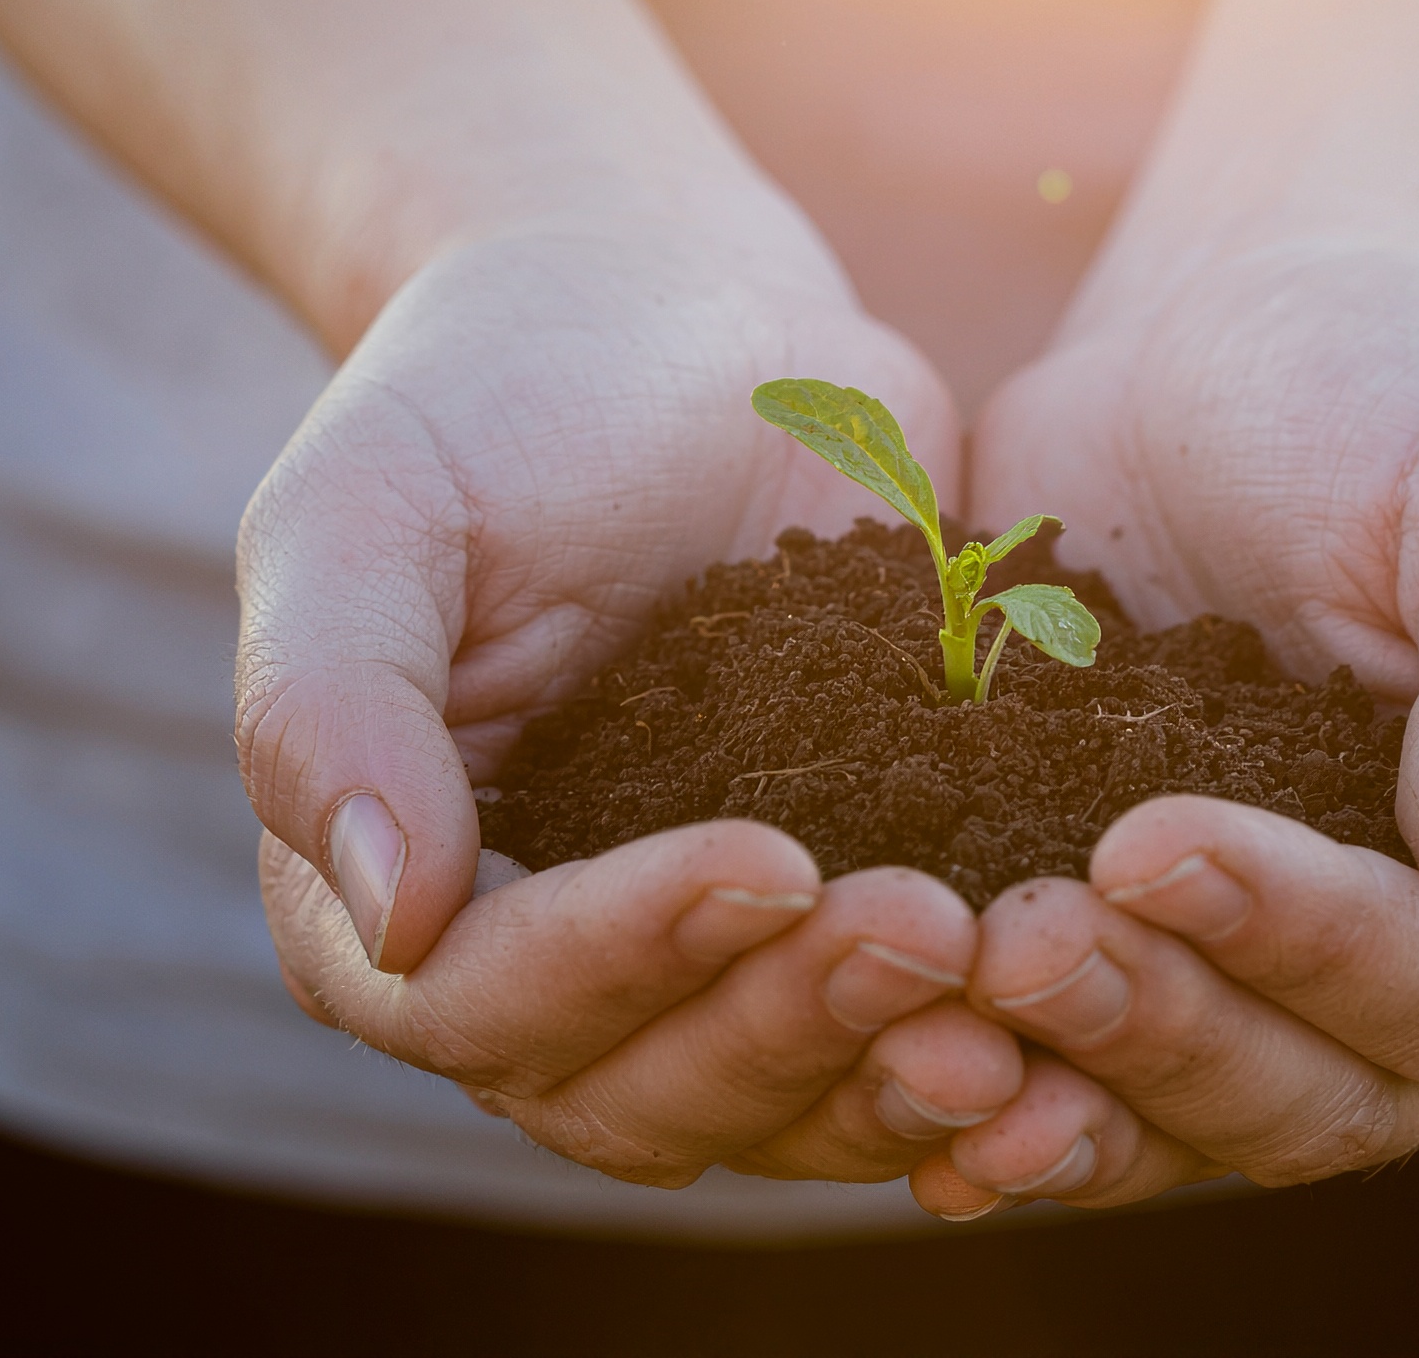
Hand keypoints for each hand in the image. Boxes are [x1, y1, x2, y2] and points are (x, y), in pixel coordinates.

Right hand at [237, 231, 1016, 1185]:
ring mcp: (704, 962)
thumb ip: (331, 700)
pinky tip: (1087, 1006)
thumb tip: (384, 914)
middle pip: (642, 1092)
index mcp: (398, 890)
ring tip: (1018, 1005)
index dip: (624, 956)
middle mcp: (544, 967)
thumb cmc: (492, 392)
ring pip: (782, 1101)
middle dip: (787, 1025)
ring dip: (892, 1073)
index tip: (770, 855)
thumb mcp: (371, 506)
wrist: (667, 317)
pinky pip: (900, 1039)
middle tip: (930, 930)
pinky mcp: (844, 920)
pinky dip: (985, 1048)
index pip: (488, 998)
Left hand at [918, 247, 1418, 1210]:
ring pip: (1185, 1121)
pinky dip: (986, 1095)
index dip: (1313, 943)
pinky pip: (1072, 1081)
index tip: (1154, 841)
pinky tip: (882, 1077)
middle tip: (1015, 943)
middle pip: (1317, 1099)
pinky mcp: (1134, 969)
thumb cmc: (1398, 400)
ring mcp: (1272, 995)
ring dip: (1061, 1096)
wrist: (1231, 356)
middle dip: (1161, 1033)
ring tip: (931, 1030)